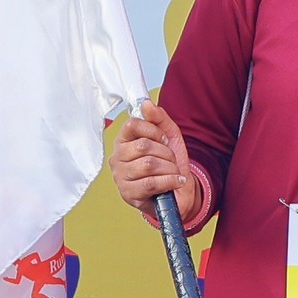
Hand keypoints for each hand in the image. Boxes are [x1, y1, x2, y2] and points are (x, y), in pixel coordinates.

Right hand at [111, 99, 207, 228]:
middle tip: (171, 159)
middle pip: (143, 146)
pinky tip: (176, 181)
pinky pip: (151, 183)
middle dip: (165, 152)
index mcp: (123, 141)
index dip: (153, 130)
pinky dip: (170, 181)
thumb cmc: (169, 163)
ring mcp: (120, 177)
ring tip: (173, 172)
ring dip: (169, 168)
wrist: (179, 192)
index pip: (132, 125)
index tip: (163, 139)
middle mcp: (117, 158)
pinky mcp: (128, 194)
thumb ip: (158, 117)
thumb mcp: (169, 135)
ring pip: (148, 164)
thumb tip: (146, 103)